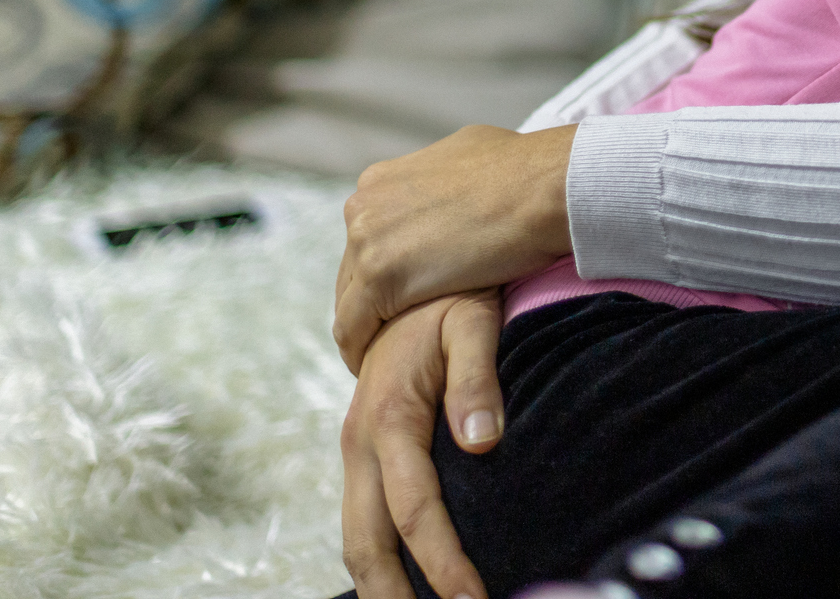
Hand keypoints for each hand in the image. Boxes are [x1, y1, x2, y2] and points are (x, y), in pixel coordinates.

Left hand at [335, 123, 575, 372]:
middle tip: (395, 328)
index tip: (402, 293)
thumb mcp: (471, 155)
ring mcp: (368, 241)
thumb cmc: (527, 171)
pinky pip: (353, 328)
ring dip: (369, 326)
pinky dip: (360, 349)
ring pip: (349, 300)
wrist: (546, 187)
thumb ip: (446, 178)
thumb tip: (460, 184)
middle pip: (353, 269)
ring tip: (387, 354)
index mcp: (382, 180)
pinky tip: (376, 367)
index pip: (368, 237)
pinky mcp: (381, 277)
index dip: (385, 268)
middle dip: (373, 298)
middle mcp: (365, 206)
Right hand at [340, 289, 505, 598]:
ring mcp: (356, 450)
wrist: (408, 273)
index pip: (415, 512)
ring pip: (356, 540)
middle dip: (398, 598)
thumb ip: (478, 379)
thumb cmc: (452, 296)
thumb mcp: (473, 321)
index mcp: (388, 419)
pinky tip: (409, 584)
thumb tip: (483, 441)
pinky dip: (379, 560)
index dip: (443, 564)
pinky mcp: (363, 452)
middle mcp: (360, 443)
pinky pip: (362, 520)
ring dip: (383, 588)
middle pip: (368, 545)